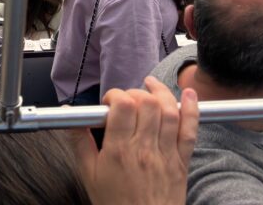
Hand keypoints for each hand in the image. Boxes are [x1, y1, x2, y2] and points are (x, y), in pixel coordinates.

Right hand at [71, 76, 197, 204]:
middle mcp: (145, 149)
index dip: (115, 96)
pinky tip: (189, 95)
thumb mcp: (89, 175)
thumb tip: (70, 118)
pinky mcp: (182, 162)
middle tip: (126, 101)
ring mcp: (166, 154)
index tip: (109, 104)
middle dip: (135, 93)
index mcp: (120, 151)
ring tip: (149, 86)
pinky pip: (190, 131)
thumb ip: (79, 143)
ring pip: (169, 111)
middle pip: (146, 103)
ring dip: (160, 93)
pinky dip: (192, 110)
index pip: (122, 106)